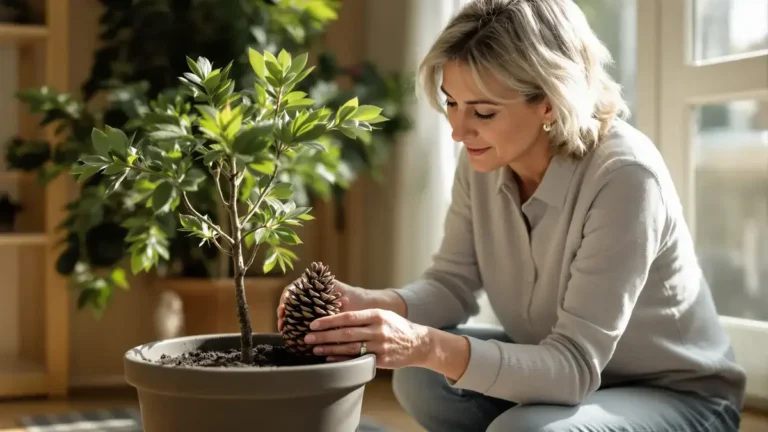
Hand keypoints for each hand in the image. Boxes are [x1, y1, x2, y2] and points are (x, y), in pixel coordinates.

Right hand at [277, 280, 368, 331]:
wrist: (364, 306)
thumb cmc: (353, 298)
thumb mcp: (340, 297)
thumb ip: (327, 299)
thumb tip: (313, 307)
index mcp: (312, 284)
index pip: (292, 289)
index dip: (285, 299)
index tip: (284, 308)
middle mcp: (308, 293)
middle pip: (289, 301)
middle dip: (283, 312)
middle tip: (281, 324)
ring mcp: (309, 305)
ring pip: (293, 311)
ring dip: (287, 320)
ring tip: (284, 330)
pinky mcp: (312, 316)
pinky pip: (300, 320)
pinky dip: (295, 326)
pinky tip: (293, 334)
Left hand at [303, 308, 430, 367]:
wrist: (418, 343)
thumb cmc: (396, 327)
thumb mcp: (382, 315)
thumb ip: (362, 317)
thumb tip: (336, 317)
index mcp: (376, 315)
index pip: (348, 317)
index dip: (329, 320)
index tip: (314, 323)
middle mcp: (378, 330)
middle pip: (346, 333)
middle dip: (324, 336)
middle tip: (307, 337)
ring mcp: (380, 346)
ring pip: (350, 348)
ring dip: (330, 349)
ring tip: (315, 349)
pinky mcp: (381, 359)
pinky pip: (358, 360)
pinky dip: (342, 360)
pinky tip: (330, 359)